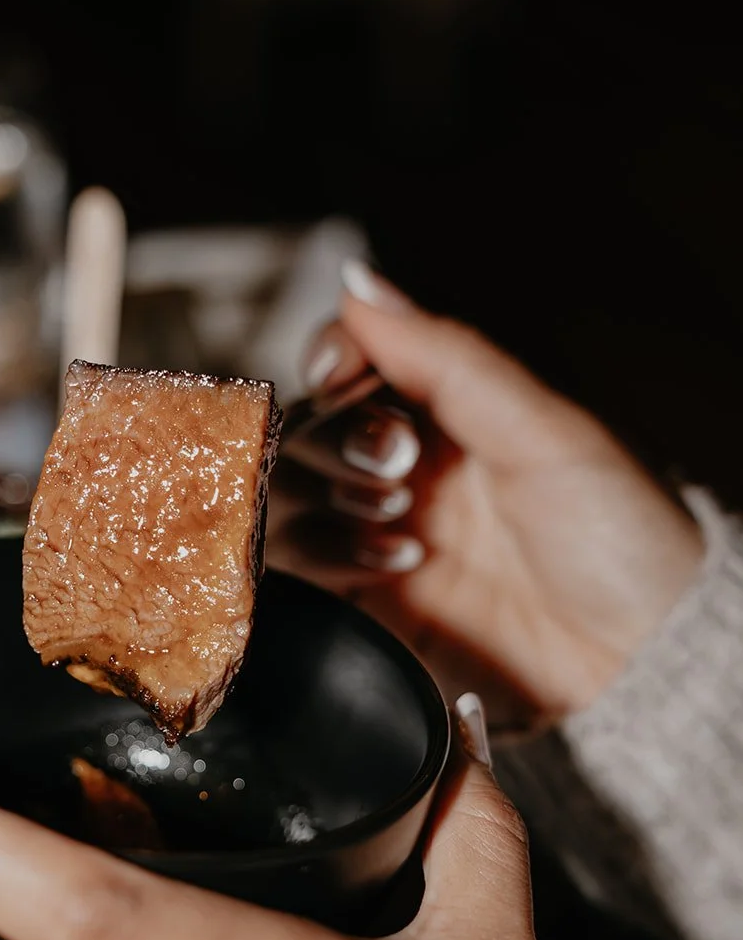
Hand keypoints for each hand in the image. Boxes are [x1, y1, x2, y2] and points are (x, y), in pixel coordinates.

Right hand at [271, 262, 703, 726]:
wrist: (643, 655)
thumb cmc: (623, 538)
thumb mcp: (539, 430)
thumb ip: (445, 357)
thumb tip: (359, 284)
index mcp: (455, 410)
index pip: (355, 361)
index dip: (333, 359)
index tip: (335, 372)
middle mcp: (413, 466)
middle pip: (312, 426)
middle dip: (340, 437)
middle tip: (399, 463)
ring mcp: (389, 533)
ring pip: (297, 495)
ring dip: (333, 496)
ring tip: (398, 517)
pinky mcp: (376, 603)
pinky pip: (307, 568)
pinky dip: (330, 556)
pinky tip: (393, 562)